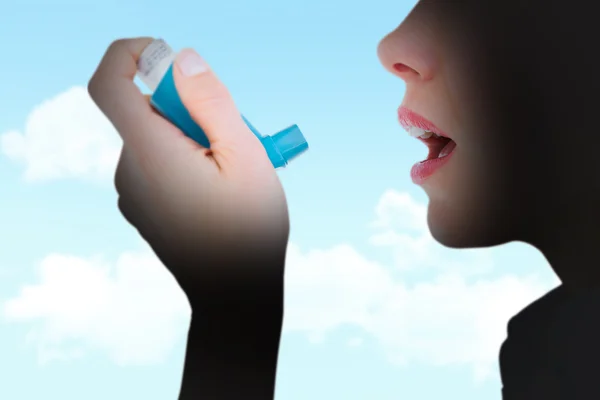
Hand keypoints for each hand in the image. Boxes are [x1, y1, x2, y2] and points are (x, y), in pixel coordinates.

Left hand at [88, 38, 288, 292]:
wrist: (234, 294)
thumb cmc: (249, 229)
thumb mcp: (247, 156)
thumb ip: (212, 102)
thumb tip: (183, 60)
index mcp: (151, 154)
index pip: (109, 84)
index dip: (130, 55)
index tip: (169, 58)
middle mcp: (130, 171)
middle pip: (146, 110)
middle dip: (190, 109)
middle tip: (232, 139)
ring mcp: (132, 193)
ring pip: (156, 138)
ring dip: (193, 138)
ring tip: (230, 174)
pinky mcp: (142, 206)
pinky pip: (157, 163)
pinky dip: (185, 160)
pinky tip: (216, 191)